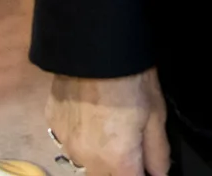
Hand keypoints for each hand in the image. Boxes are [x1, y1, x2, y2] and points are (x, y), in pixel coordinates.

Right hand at [47, 69, 169, 175]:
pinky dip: (81, 133)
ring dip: (98, 153)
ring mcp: (65, 143)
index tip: (144, 163)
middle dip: (119, 168)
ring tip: (110, 123)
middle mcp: (86, 159)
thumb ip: (158, 152)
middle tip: (130, 141)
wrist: (95, 48)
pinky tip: (90, 112)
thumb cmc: (132, 79)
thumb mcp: (156, 114)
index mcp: (116, 160)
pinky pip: (67, 139)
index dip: (140, 174)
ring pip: (83, 161)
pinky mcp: (52, 124)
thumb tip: (159, 174)